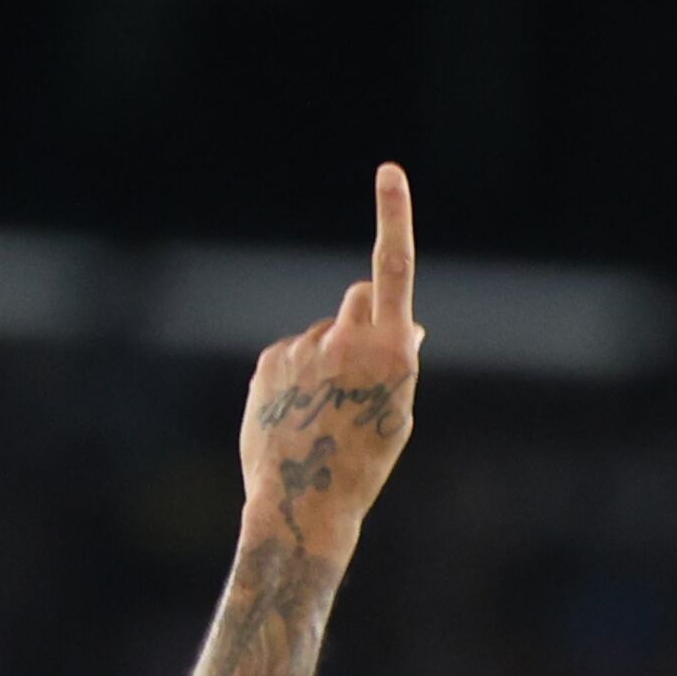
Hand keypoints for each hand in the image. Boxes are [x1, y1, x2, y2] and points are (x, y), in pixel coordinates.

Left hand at [241, 163, 426, 551]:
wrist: (305, 503)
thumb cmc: (364, 460)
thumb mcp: (397, 410)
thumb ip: (399, 357)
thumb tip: (405, 321)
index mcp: (391, 354)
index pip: (392, 270)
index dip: (394, 217)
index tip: (390, 172)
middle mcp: (345, 342)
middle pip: (360, 297)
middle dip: (368, 316)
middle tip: (368, 361)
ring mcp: (303, 349)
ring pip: (326, 332)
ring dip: (331, 356)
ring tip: (328, 411)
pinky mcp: (270, 362)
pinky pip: (294, 353)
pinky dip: (300, 375)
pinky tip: (300, 415)